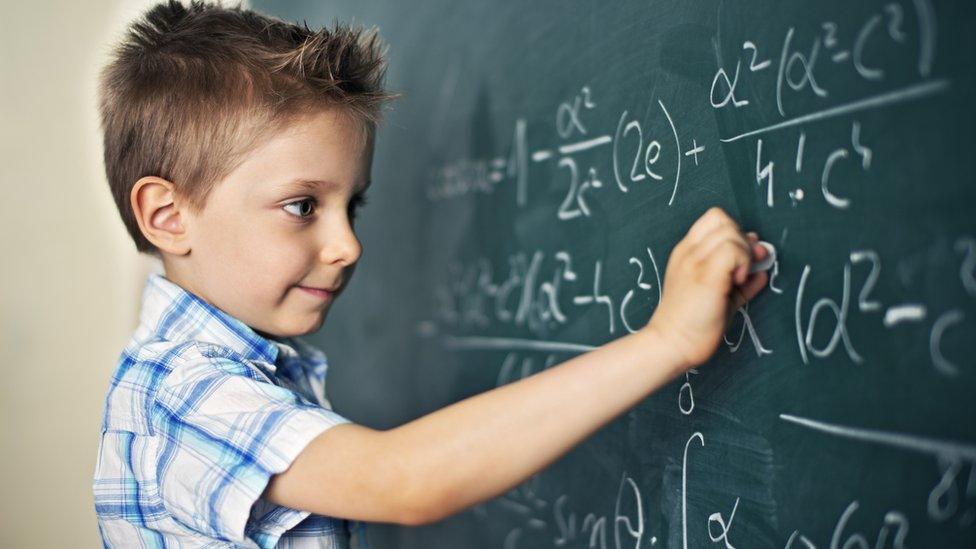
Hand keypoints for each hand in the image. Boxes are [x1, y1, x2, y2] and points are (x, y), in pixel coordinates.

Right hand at [644, 207, 768, 368]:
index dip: (733, 232)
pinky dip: (744, 263)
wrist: (671, 344)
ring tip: (739, 278)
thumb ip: (739, 274)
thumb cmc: (693, 323)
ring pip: (730, 231)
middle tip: (744, 268)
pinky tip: (739, 283)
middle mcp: (689, 252)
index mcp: (687, 253)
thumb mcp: (720, 292)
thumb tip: (762, 259)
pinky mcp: (706, 274)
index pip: (714, 219)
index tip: (739, 259)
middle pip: (723, 220)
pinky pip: (734, 250)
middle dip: (742, 240)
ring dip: (744, 253)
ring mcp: (695, 261)